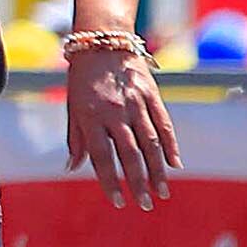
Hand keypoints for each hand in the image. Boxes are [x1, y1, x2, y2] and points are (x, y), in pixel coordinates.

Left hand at [64, 35, 180, 210]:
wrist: (102, 42)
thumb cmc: (82, 79)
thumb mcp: (73, 107)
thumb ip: (76, 139)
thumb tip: (71, 168)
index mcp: (91, 117)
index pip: (102, 157)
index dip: (110, 181)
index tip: (118, 202)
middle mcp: (114, 111)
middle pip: (129, 154)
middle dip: (138, 182)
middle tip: (145, 204)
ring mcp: (135, 102)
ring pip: (150, 142)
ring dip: (157, 171)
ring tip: (162, 192)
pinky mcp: (152, 94)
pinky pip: (163, 124)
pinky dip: (171, 145)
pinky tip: (175, 164)